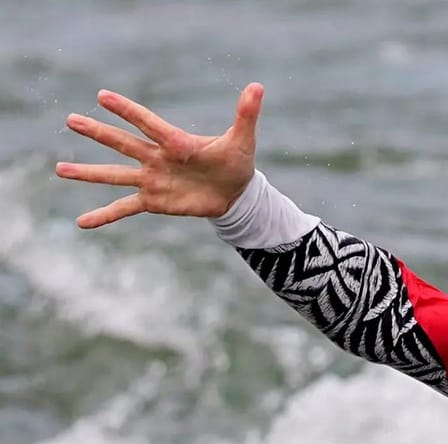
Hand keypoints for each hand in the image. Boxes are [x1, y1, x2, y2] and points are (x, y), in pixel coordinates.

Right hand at [55, 83, 263, 228]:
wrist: (235, 193)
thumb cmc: (236, 162)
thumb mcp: (243, 141)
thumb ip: (246, 115)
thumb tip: (258, 87)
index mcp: (175, 142)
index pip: (147, 123)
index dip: (127, 111)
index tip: (102, 96)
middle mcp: (156, 158)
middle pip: (123, 143)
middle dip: (98, 133)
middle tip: (71, 120)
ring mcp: (151, 180)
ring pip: (114, 175)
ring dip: (88, 174)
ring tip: (59, 170)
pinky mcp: (153, 201)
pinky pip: (124, 209)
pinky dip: (104, 216)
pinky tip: (82, 223)